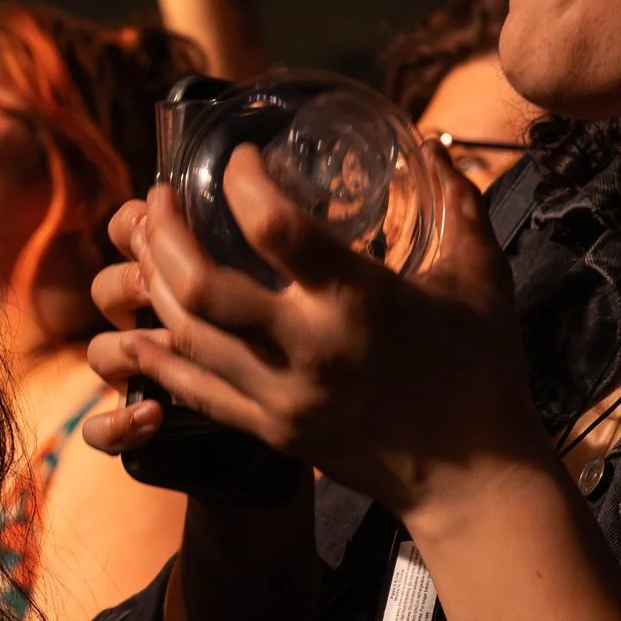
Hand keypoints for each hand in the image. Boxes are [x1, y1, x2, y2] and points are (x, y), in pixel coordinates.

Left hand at [80, 146, 545, 519]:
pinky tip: (139, 326)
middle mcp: (309, 349)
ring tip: (145, 242)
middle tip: (159, 197)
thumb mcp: (481, 277)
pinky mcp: (269, 429)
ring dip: (153, 283)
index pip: (276, 228)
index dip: (243, 182)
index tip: (238, 157)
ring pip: (186, 335)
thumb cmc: (482, 368)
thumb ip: (458, 203)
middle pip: (201, 286)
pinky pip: (195, 388)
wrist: (472, 478)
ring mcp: (281, 396)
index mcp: (360, 302)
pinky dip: (159, 354)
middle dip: (165, 234)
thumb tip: (434, 142)